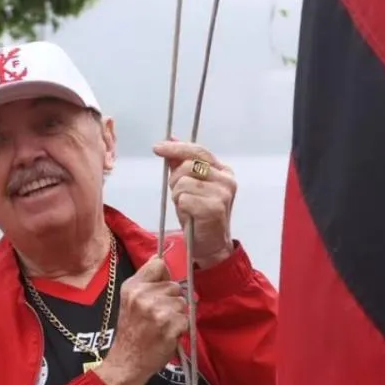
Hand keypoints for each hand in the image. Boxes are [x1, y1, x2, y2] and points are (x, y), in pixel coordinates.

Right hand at [98, 257, 188, 384]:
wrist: (127, 361)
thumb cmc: (131, 330)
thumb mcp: (129, 300)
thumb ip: (145, 279)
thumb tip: (160, 258)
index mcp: (133, 287)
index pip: (159, 265)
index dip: (163, 277)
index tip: (160, 290)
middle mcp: (144, 296)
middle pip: (175, 286)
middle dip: (172, 300)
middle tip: (158, 316)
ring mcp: (158, 311)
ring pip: (183, 302)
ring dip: (178, 315)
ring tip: (163, 326)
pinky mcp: (171, 325)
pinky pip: (187, 318)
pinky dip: (181, 328)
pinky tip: (168, 334)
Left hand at [153, 140, 235, 267]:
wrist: (210, 246)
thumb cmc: (198, 215)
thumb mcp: (189, 185)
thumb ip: (183, 163)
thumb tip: (171, 138)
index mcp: (223, 171)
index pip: (198, 151)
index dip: (176, 147)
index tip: (157, 147)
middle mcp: (227, 179)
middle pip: (188, 165)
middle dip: (175, 179)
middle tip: (180, 196)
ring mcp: (222, 193)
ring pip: (183, 182)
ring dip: (177, 196)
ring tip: (187, 207)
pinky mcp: (215, 207)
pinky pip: (184, 198)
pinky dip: (181, 207)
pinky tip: (190, 215)